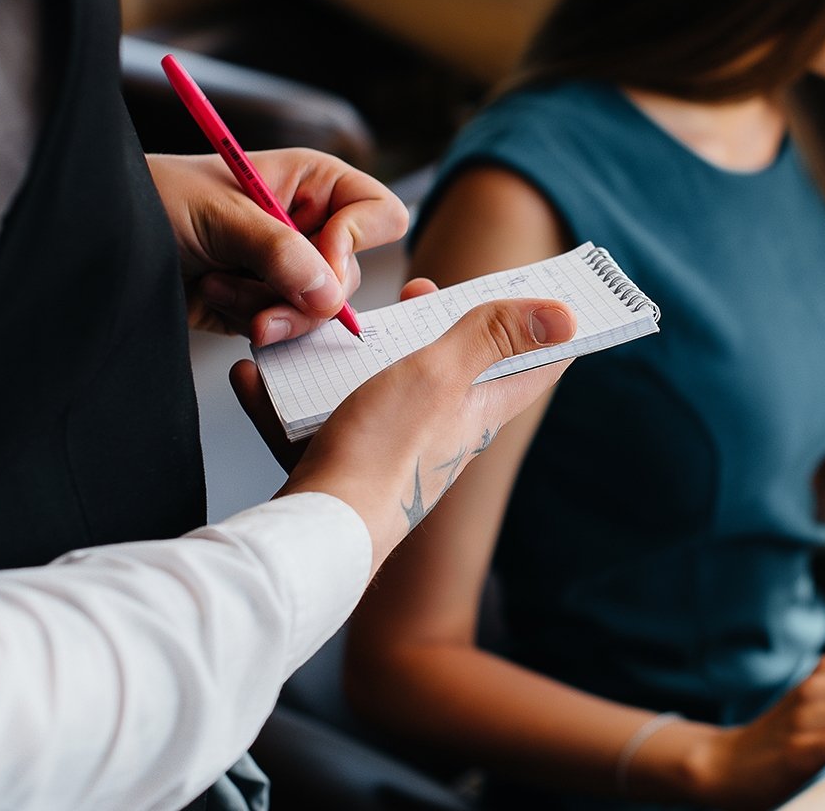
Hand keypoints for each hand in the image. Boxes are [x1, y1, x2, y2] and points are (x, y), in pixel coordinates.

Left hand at [146, 150, 408, 344]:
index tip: (318, 263)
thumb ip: (278, 252)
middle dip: (301, 292)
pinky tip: (212, 298)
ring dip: (265, 308)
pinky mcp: (262, 305)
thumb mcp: (219, 215)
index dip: (356, 241)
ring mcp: (286, 270)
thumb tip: (330, 297)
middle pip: (350, 275)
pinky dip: (248, 322)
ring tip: (217, 286)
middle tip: (259, 299)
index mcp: (312, 183)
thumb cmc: (155, 199)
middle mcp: (309, 226)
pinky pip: (284, 331)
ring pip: (318, 311)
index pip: (378, 213)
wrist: (101, 242)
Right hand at [242, 286, 575, 562]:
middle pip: (455, 367)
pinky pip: (313, 421)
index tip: (554, 294)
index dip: (547, 327)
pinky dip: (287, 398)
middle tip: (418, 290)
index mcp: (479, 408)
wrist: (319, 532)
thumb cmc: (384, 453)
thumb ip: (492, 338)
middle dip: (438, 323)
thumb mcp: (443, 376)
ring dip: (356, 354)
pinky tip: (257, 377)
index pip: (535, 365)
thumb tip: (567, 316)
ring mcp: (391, 449)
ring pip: (380, 389)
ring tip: (333, 326)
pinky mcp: (342, 463)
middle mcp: (443, 430)